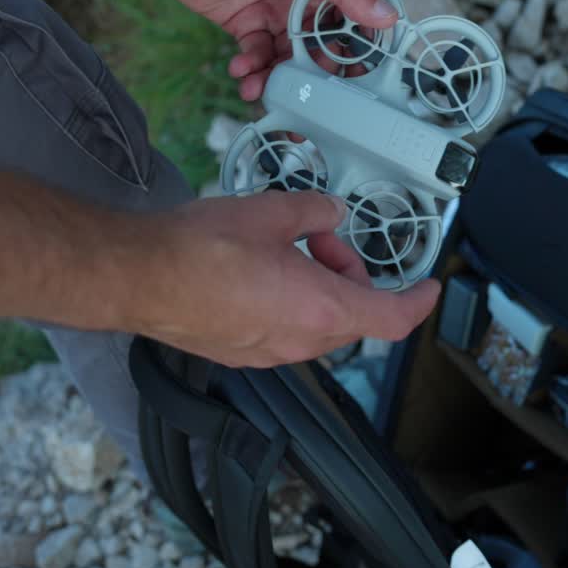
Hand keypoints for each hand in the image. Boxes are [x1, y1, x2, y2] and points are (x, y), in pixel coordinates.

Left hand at [128, 0, 397, 100]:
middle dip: (312, 76)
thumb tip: (388, 15)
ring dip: (277, 78)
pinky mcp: (244, 20)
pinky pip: (257, 54)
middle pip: (321, 47)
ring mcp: (274, 8)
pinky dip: (251, 69)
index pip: (354, 20)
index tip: (353, 83)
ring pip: (287, 57)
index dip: (356, 52)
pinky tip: (241, 73)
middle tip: (303, 97)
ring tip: (260, 90)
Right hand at [130, 190, 439, 367]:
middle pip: (353, 316)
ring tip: (285, 249)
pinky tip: (259, 271)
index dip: (419, 303)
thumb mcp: (273, 212)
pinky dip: (290, 303)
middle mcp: (301, 342)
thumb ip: (314, 212)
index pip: (393, 319)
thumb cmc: (200, 249)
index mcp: (322, 309)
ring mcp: (270, 354)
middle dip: (349, 274)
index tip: (430, 288)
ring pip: (319, 324)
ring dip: (318, 288)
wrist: (138, 277)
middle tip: (320, 238)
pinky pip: (285, 331)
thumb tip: (330, 214)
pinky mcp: (242, 354)